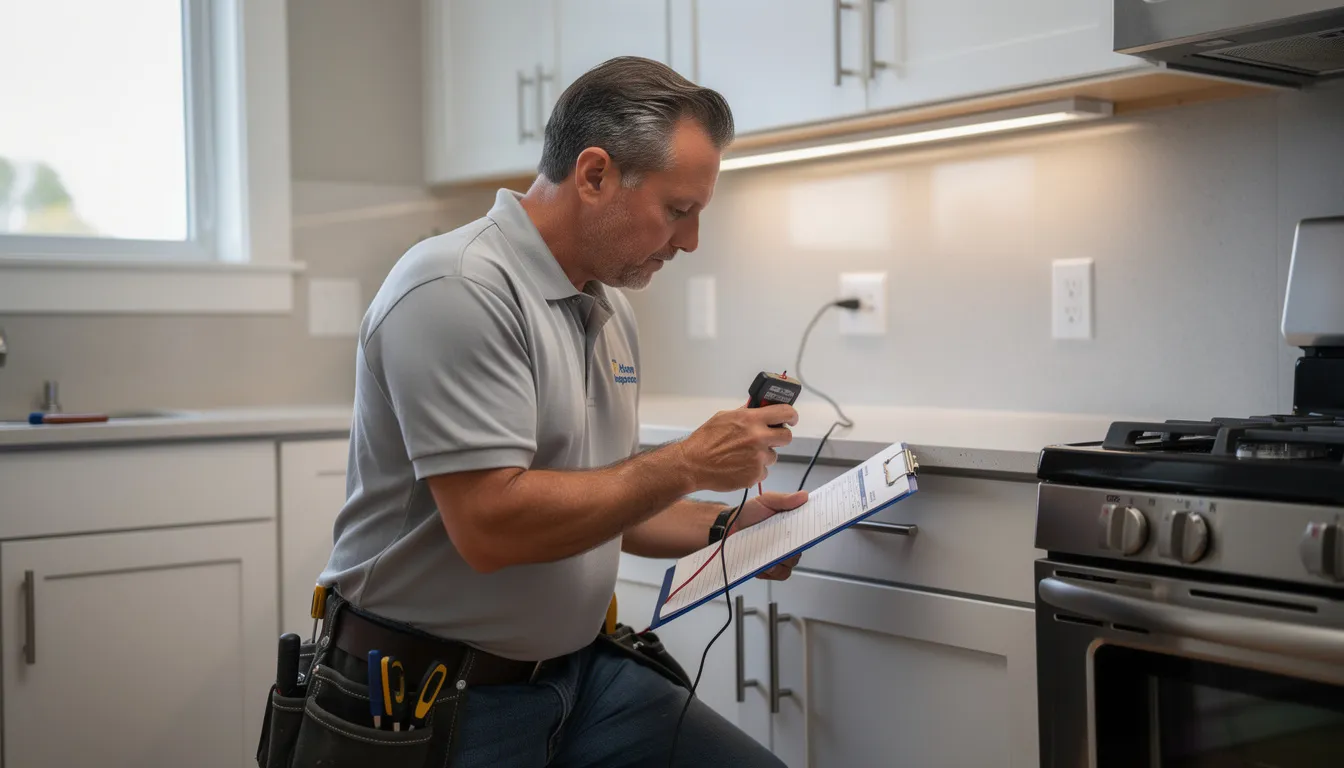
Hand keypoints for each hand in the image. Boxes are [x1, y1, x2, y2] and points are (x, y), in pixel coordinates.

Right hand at [677, 404, 798, 491]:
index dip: (791, 415)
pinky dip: (755, 469)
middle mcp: (758, 437)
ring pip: (773, 456)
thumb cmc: (705, 441)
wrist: (693, 464)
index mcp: (751, 419)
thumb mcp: (724, 417)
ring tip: (743, 455)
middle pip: (787, 437)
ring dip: (763, 455)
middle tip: (770, 439)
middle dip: (780, 437)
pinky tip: (740, 466)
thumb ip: (745, 413)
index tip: (791, 418)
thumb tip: (759, 408)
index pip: (785, 412)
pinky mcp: (755, 474)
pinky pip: (764, 471)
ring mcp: (758, 457)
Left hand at [731, 490, 806, 580]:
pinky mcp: (769, 568)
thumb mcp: (766, 501)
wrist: (729, 527)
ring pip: (790, 564)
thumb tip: (804, 496)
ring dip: (780, 560)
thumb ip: (784, 499)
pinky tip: (761, 563)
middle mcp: (789, 543)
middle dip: (791, 548)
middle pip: (800, 551)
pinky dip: (771, 570)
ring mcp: (779, 556)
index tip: (807, 530)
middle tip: (781, 542)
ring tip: (767, 554)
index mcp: (792, 526)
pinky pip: (778, 574)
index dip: (812, 532)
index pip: (809, 531)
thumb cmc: (749, 513)